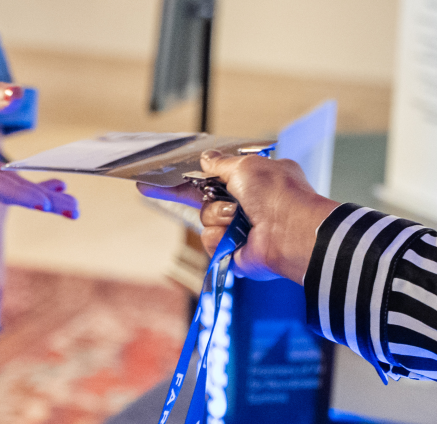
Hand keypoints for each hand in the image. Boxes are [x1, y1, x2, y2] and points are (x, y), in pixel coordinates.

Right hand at [0, 64, 78, 216]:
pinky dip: (26, 187)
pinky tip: (51, 188)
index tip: (43, 202)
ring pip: (4, 190)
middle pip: (2, 192)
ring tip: (71, 206)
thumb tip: (18, 96)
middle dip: (38, 201)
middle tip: (73, 211)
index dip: (16, 192)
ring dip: (37, 197)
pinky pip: (0, 182)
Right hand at [137, 150, 337, 282]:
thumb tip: (206, 158)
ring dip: (218, 215)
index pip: (210, 176)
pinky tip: (237, 236)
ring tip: (240, 218)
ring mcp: (236, 229)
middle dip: (179, 192)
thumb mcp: (246, 166)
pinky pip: (208, 240)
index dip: (186, 176)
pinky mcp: (230, 251)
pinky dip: (220, 236)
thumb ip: (221, 163)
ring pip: (203, 218)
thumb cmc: (277, 195)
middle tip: (145, 183)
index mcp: (250, 180)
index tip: (160, 175)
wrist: (291, 233)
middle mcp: (243, 205)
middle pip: (199, 198)